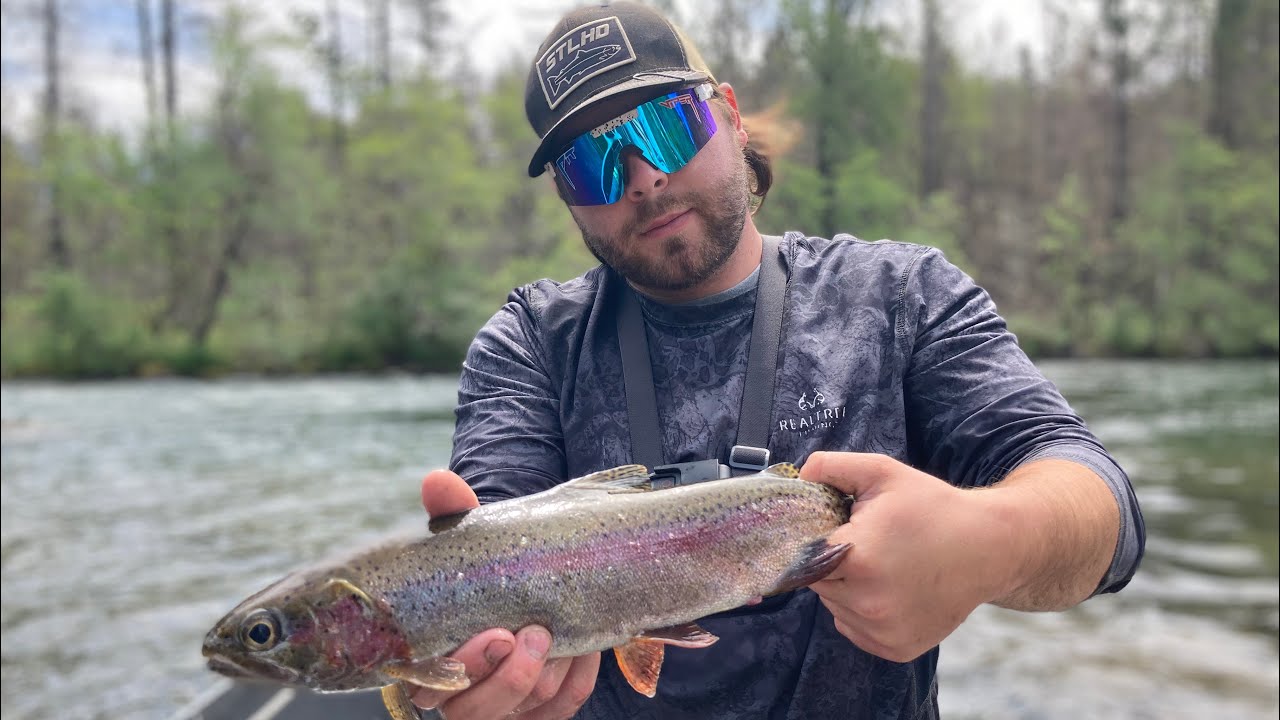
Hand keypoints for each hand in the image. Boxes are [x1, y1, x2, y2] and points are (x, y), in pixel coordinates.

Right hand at [415, 469, 601, 718]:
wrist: (533, 575)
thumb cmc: (492, 566)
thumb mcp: (474, 540)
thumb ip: (453, 514)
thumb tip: (437, 480)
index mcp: (430, 658)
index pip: (432, 685)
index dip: (467, 666)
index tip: (497, 634)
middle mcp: (460, 694)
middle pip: (475, 710)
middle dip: (510, 676)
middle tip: (535, 634)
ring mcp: (502, 707)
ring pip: (523, 709)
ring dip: (549, 673)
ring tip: (560, 634)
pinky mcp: (539, 712)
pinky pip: (560, 708)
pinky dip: (576, 680)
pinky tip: (585, 651)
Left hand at [799, 452, 1011, 662]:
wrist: (989, 546)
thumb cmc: (933, 507)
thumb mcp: (882, 473)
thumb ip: (832, 467)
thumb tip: (800, 477)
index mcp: (858, 558)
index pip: (804, 554)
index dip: (818, 539)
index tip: (838, 530)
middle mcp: (868, 603)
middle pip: (818, 582)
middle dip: (832, 562)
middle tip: (868, 544)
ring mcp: (882, 630)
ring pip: (834, 606)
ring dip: (846, 588)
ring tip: (884, 565)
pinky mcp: (896, 649)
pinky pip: (854, 629)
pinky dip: (862, 612)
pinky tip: (890, 589)